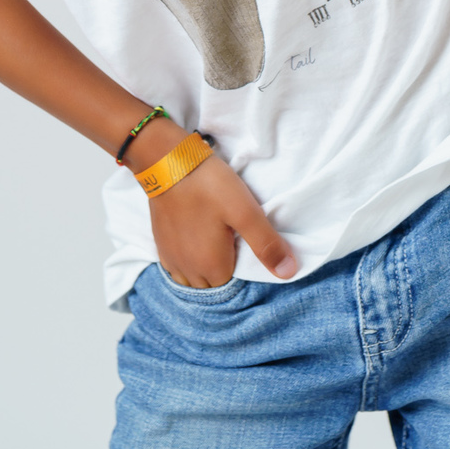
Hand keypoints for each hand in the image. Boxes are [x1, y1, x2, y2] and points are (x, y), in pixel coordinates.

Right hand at [136, 127, 297, 287]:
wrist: (167, 163)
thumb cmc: (208, 185)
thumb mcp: (245, 211)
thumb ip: (266, 244)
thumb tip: (289, 272)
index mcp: (211, 267)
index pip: (234, 285)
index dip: (242, 266)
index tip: (244, 243)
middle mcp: (188, 271)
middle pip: (213, 284)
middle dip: (224, 269)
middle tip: (232, 239)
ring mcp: (171, 259)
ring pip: (193, 279)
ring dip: (204, 268)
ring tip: (215, 242)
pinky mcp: (160, 246)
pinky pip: (177, 268)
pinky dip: (188, 261)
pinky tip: (196, 241)